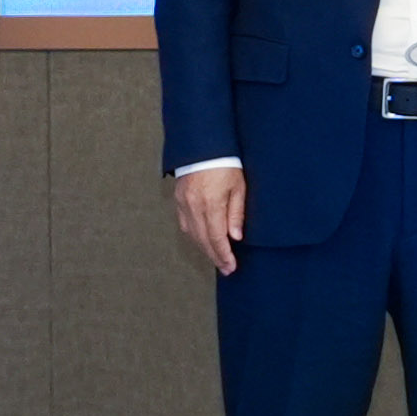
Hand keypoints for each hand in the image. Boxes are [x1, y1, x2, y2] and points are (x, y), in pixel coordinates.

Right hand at [170, 159, 247, 274]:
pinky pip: (184, 224)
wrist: (203, 146)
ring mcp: (183, 204)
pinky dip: (193, 236)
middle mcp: (194, 206)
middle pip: (203, 240)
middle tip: (226, 269)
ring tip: (216, 258)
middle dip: (215, 257)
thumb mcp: (238, 187)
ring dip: (204, 249)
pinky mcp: (178, 200)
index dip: (224, 255)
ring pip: (192, 234)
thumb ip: (236, 213)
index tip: (231, 266)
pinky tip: (202, 241)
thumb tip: (235, 237)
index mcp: (210, 204)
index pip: (217, 238)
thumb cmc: (225, 164)